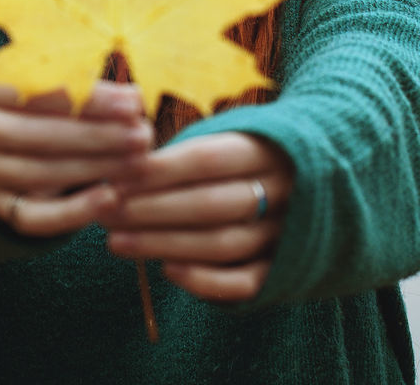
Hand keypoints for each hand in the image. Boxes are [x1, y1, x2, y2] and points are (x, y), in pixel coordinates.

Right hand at [0, 67, 153, 237]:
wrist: (3, 142)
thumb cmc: (42, 102)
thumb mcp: (52, 82)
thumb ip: (85, 87)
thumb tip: (135, 99)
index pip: (40, 91)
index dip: (91, 98)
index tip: (135, 103)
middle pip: (40, 135)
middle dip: (99, 136)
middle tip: (143, 136)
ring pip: (41, 174)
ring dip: (95, 169)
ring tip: (138, 162)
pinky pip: (35, 217)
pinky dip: (75, 211)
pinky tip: (111, 198)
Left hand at [97, 131, 293, 301]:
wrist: (315, 180)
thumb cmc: (248, 154)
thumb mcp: (230, 135)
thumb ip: (189, 149)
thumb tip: (127, 161)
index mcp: (266, 149)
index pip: (207, 159)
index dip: (159, 169)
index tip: (116, 176)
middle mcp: (282, 192)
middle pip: (211, 204)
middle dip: (151, 209)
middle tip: (104, 211)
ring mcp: (285, 233)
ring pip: (222, 244)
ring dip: (164, 244)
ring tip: (116, 241)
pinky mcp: (283, 270)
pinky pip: (245, 283)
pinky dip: (205, 281)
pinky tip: (166, 271)